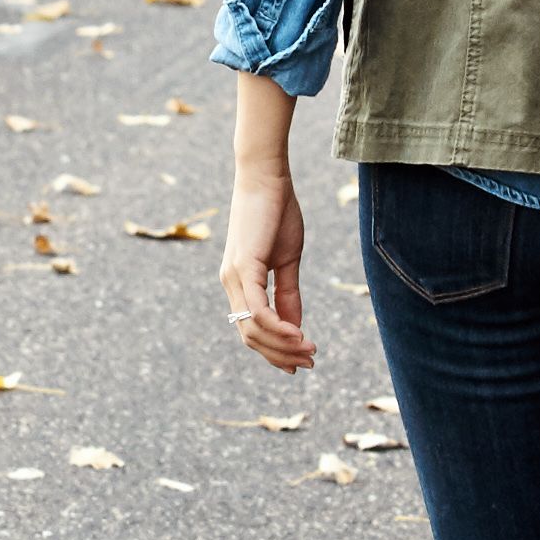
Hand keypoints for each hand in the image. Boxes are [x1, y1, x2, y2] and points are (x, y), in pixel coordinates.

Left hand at [223, 164, 312, 370]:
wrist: (267, 178)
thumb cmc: (277, 213)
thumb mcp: (287, 260)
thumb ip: (288, 295)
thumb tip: (295, 328)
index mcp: (238, 283)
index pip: (251, 328)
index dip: (274, 350)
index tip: (300, 361)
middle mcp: (230, 284)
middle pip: (250, 336)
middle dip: (280, 355)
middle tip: (309, 362)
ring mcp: (234, 277)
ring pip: (253, 329)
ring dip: (283, 345)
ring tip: (309, 349)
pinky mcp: (244, 268)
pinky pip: (259, 310)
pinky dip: (278, 328)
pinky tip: (298, 335)